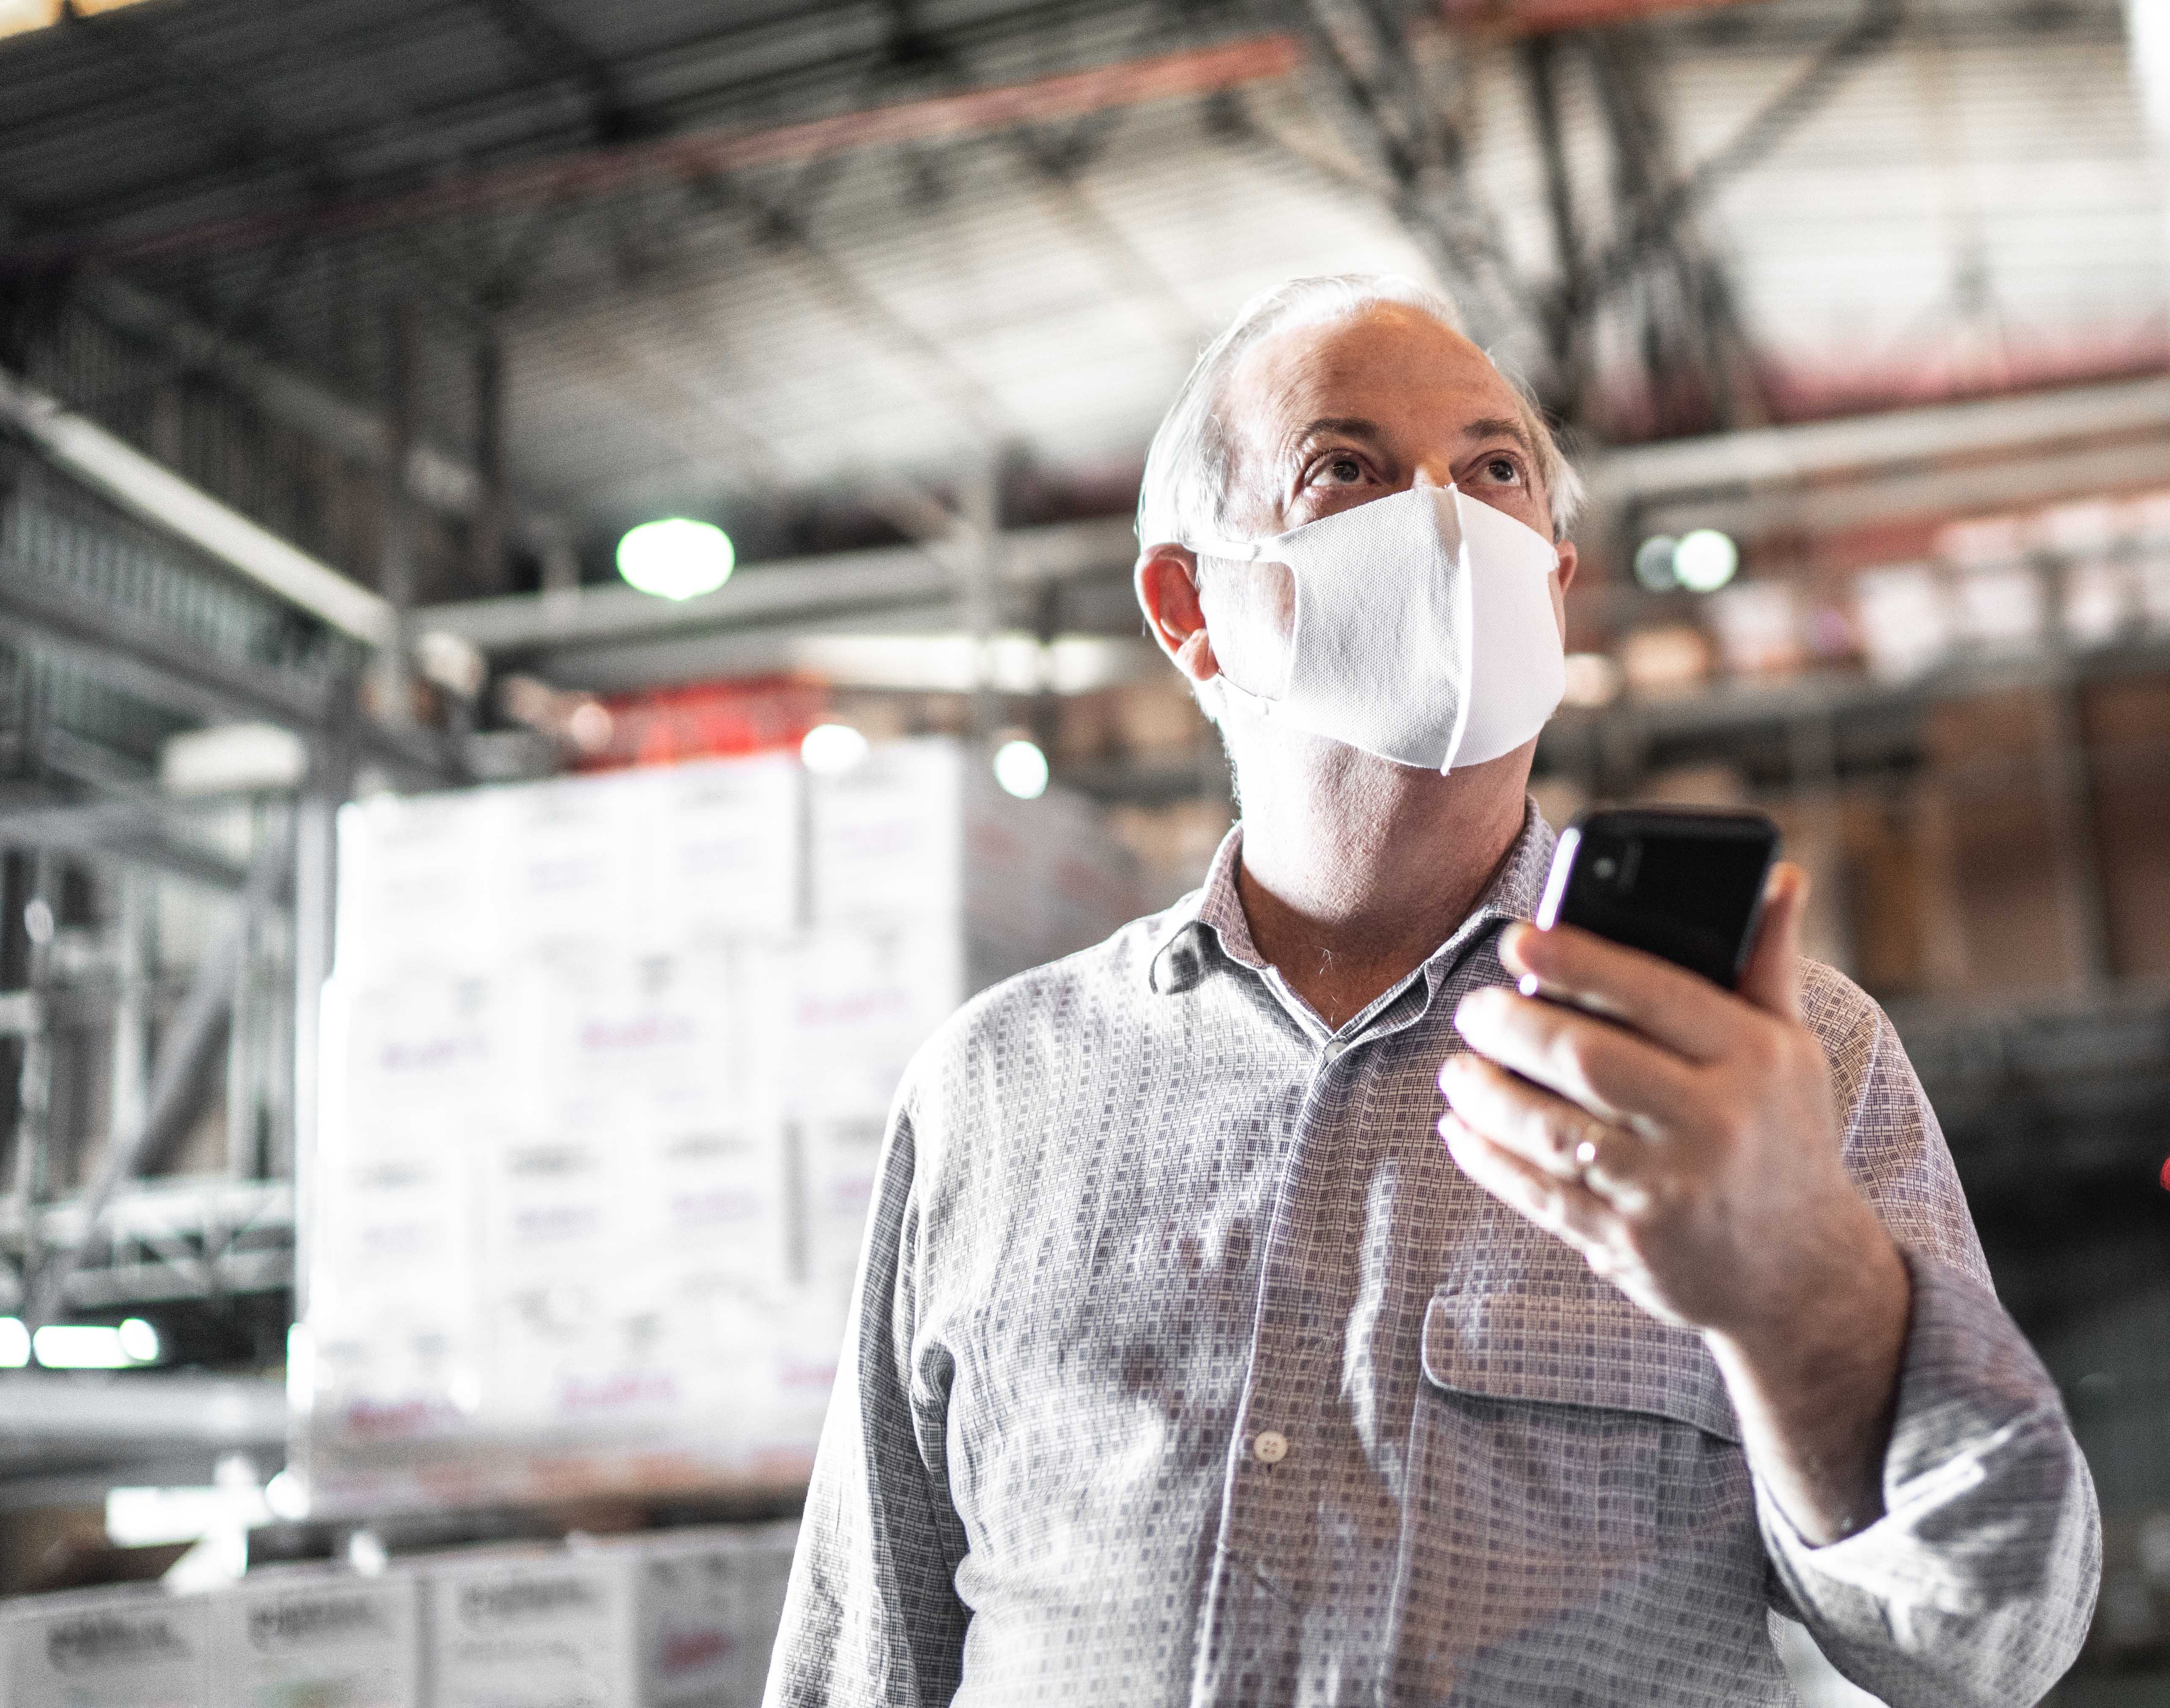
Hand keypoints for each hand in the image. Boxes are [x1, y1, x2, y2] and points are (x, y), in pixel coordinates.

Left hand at [1437, 863, 1885, 1335]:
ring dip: (1487, 1094)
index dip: (1577, 961)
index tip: (1518, 940)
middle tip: (1474, 1009)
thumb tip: (1779, 874)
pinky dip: (1489, 1159)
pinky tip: (1460, 1129)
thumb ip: (1766, 963)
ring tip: (1457, 1067)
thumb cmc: (1782, 1135)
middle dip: (1514, 1027)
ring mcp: (1669, 1188)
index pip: (1652, 992)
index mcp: (1754, 1059)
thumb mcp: (1791, 1049)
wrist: (1802, 1272)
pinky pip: (1540, 1192)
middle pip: (1587, 1059)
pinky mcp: (1630, 1242)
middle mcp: (1715, 1122)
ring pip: (1551, 1129)